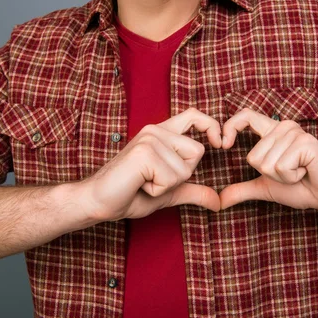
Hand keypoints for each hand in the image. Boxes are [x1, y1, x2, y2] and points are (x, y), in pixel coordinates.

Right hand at [78, 108, 221, 220]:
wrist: (97, 202)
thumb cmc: (129, 194)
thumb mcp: (169, 192)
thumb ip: (193, 191)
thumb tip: (219, 203)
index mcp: (161, 133)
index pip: (194, 115)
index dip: (211, 126)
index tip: (220, 144)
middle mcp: (156, 131)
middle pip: (197, 151)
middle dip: (182, 175)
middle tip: (153, 179)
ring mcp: (149, 139)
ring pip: (185, 169)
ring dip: (167, 186)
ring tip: (143, 182)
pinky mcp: (144, 152)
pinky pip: (172, 178)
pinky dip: (158, 190)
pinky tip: (139, 184)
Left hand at [220, 108, 317, 210]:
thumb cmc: (301, 187)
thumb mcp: (265, 188)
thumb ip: (242, 189)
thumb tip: (219, 200)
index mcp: (272, 132)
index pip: (245, 116)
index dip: (230, 127)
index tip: (224, 145)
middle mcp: (283, 127)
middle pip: (254, 156)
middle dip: (270, 174)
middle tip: (291, 172)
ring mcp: (295, 133)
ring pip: (266, 163)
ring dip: (283, 177)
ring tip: (300, 172)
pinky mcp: (305, 142)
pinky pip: (281, 166)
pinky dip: (292, 177)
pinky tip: (306, 172)